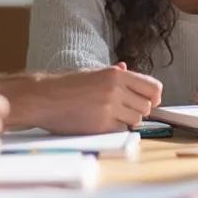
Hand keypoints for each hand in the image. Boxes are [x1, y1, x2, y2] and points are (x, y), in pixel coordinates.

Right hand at [12, 62, 162, 133]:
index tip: (150, 101)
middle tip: (124, 110)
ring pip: (136, 120)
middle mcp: (116, 89)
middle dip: (139, 110)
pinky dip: (115, 128)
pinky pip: (121, 129)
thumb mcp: (92, 73)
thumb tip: (126, 68)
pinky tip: (100, 122)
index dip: (154, 97)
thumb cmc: (65, 85)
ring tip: (110, 115)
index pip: (153, 87)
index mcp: (116, 74)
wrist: (43, 97)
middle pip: (147, 106)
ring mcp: (109, 108)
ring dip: (127, 120)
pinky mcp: (100, 125)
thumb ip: (114, 73)